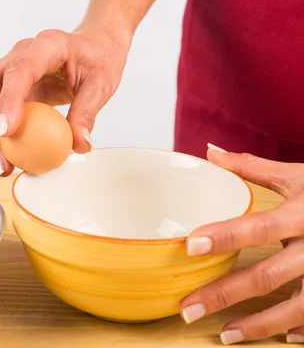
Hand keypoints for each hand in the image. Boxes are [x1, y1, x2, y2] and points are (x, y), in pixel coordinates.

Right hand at [0, 26, 130, 176]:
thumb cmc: (99, 57)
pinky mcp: (14, 84)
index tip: (7, 131)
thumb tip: (78, 144)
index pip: (20, 71)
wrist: (97, 45)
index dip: (9, 100)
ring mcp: (15, 67)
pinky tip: (4, 153)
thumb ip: (87, 113)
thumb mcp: (101, 84)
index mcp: (49, 45)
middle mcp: (25, 52)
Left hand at [180, 145, 303, 344]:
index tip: (190, 245)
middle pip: (267, 276)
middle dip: (224, 294)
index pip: (258, 227)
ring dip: (258, 324)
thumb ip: (253, 168)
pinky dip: (301, 329)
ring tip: (225, 334)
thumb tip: (210, 151)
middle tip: (189, 308)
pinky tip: (280, 337)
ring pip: (295, 307)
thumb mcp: (300, 177)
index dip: (224, 236)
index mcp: (303, 215)